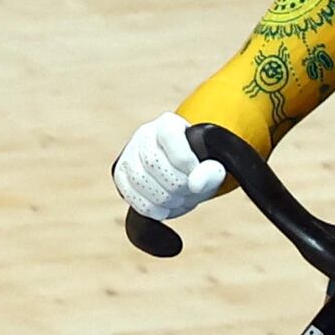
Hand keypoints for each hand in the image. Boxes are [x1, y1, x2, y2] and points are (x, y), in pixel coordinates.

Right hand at [115, 112, 232, 221]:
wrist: (185, 176)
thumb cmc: (201, 168)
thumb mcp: (214, 168)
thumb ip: (211, 172)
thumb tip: (196, 184)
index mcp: (169, 123)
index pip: (170, 136)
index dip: (184, 160)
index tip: (196, 175)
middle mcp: (145, 134)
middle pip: (153, 161)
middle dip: (175, 184)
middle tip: (189, 192)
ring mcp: (129, 153)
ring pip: (138, 178)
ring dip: (162, 198)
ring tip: (179, 201)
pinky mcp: (120, 173)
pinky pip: (128, 192)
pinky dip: (147, 207)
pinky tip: (163, 211)